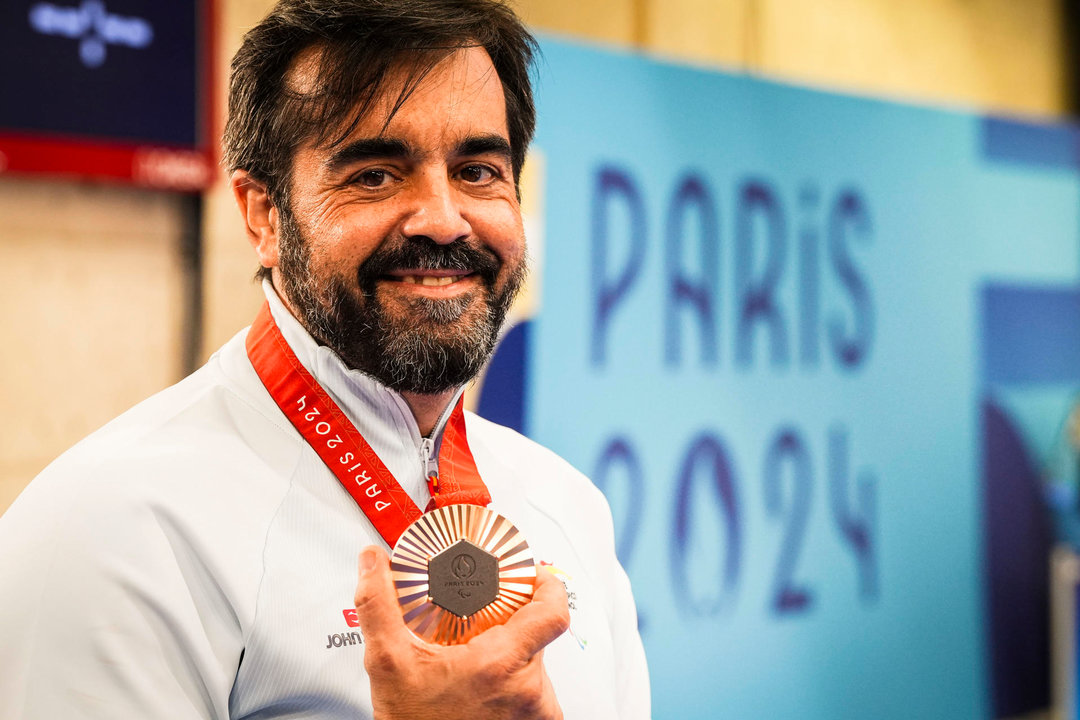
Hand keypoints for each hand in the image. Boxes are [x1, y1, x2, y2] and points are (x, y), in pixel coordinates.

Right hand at [353, 545, 569, 719]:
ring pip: (536, 665)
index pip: (553, 611)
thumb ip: (379, 605)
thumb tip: (373, 562)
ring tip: (477, 657)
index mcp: (502, 666)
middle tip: (481, 623)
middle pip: (538, 636)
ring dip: (511, 657)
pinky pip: (534, 694)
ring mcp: (535, 715)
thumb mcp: (388, 663)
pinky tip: (485, 684)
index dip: (547, 585)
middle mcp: (529, 693)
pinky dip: (514, 683)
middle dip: (510, 625)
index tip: (533, 574)